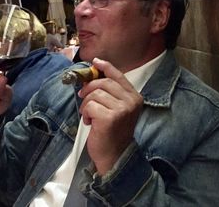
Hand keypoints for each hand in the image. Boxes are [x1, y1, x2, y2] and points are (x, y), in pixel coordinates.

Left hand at [78, 58, 143, 174]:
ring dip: (86, 104)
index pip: (118, 76)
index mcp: (135, 97)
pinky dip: (85, 113)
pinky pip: (90, 106)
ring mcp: (122, 109)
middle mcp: (131, 102)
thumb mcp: (118, 109)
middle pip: (103, 83)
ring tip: (89, 115)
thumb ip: (110, 93)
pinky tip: (90, 122)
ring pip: (95, 94)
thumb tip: (94, 75)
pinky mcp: (110, 118)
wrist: (115, 156)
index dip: (106, 67)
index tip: (95, 62)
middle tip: (83, 98)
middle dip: (89, 89)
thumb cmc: (113, 132)